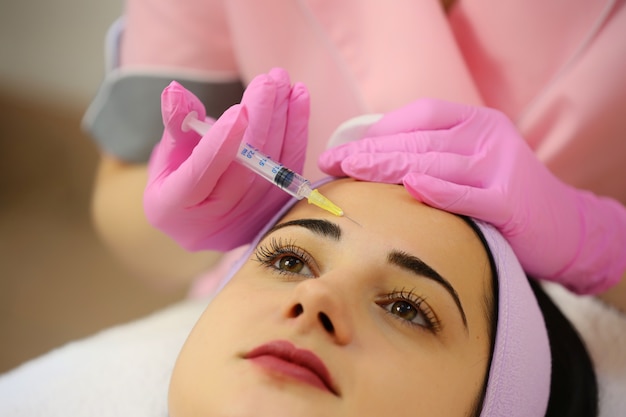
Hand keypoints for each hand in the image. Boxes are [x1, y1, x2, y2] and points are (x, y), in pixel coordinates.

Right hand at [144, 68, 309, 250]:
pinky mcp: (274, 210)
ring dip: (283, 120)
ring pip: (272, 166)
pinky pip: (290, 168)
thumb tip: (175, 90)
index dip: (221, 143)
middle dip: (260, 120)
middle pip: (245, 169)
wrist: (203, 218)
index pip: (201, 174)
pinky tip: (298, 99)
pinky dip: (297, 132)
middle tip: (269, 81)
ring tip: (285, 82)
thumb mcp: (167, 154)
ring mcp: (248, 218)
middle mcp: (216, 219)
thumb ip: (176, 124)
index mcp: (176, 206)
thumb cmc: (176, 179)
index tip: (238, 110)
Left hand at [319, 99, 625, 293]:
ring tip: (350, 173)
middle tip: (332, 162)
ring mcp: (500, 166)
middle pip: (419, 140)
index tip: (342, 148)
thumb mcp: (468, 163)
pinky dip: (438, 191)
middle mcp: (488, 136)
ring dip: (388, 167)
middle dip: (370, 151)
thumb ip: (430, 155)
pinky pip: (467, 195)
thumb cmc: (500, 195)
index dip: (377, 131)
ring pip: (435, 163)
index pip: (419, 116)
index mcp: (475, 121)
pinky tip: (410, 187)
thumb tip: (368, 160)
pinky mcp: (510, 201)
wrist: (563, 226)